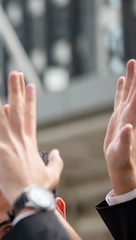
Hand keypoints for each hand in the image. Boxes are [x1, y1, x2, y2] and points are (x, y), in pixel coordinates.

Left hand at [0, 72, 62, 203]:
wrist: (31, 199)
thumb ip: (56, 161)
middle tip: (14, 73)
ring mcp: (9, 145)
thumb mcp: (53, 173)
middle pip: (17, 109)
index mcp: (31, 143)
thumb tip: (56, 152)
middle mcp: (20, 140)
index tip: (30, 85)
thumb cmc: (40, 189)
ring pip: (0, 117)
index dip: (29, 100)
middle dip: (16, 90)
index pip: (30, 116)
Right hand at [104, 59, 135, 194]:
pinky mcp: (119, 118)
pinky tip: (123, 79)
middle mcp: (130, 113)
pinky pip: (121, 98)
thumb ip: (125, 140)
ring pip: (129, 91)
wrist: (121, 165)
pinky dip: (122, 88)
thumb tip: (128, 129)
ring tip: (132, 62)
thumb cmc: (122, 161)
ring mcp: (125, 114)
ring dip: (132, 77)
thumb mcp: (121, 152)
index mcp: (131, 117)